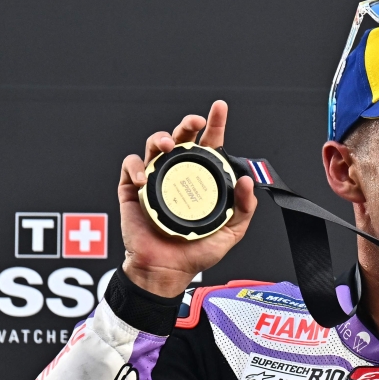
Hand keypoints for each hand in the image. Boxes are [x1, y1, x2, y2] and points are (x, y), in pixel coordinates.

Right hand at [118, 100, 257, 296]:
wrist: (166, 271)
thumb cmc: (196, 253)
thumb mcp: (230, 232)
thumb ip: (243, 209)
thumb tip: (248, 180)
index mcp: (202, 180)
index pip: (209, 146)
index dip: (214, 125)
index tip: (219, 108)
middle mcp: (178, 174)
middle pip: (181, 138)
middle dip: (187, 124)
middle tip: (195, 123)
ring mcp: (155, 179)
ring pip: (154, 145)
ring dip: (161, 138)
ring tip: (170, 146)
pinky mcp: (132, 189)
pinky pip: (131, 166)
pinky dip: (136, 167)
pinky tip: (144, 179)